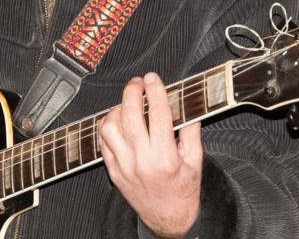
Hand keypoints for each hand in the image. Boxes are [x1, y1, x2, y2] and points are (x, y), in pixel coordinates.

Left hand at [99, 73, 201, 238]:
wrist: (169, 220)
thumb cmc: (182, 192)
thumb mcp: (196, 162)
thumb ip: (192, 132)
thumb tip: (188, 106)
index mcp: (165, 157)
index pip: (157, 114)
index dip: (155, 91)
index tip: (153, 78)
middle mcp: (142, 161)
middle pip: (130, 115)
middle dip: (132, 91)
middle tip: (138, 83)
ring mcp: (124, 167)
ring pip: (110, 127)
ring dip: (117, 109)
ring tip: (127, 103)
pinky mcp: (114, 171)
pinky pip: (103, 142)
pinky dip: (108, 127)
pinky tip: (118, 121)